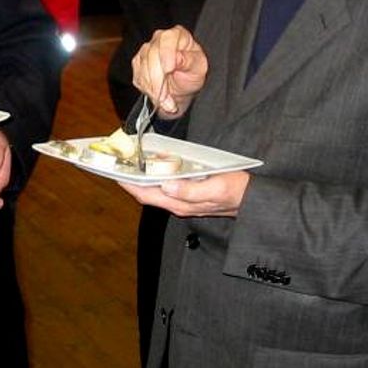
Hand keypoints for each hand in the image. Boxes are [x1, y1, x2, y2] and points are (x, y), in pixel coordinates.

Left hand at [117, 169, 248, 217]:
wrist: (254, 202)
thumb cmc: (237, 193)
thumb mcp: (216, 189)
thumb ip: (191, 190)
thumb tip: (166, 186)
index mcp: (181, 204)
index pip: (145, 194)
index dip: (128, 183)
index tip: (113, 172)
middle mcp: (178, 204)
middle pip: (146, 193)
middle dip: (130, 180)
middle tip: (117, 164)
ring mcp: (183, 201)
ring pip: (154, 190)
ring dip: (141, 178)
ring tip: (130, 163)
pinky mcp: (189, 195)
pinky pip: (165, 187)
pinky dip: (155, 177)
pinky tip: (154, 167)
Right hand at [132, 26, 208, 118]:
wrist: (182, 88)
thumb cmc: (192, 74)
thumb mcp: (198, 68)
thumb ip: (189, 61)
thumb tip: (177, 57)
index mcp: (177, 35)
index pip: (167, 39)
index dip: (166, 54)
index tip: (169, 69)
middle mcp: (159, 38)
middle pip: (151, 55)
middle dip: (158, 79)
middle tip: (167, 97)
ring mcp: (146, 50)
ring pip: (142, 68)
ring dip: (153, 89)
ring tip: (166, 101)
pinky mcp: (138, 63)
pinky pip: (137, 77)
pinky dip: (148, 90)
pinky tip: (158, 97)